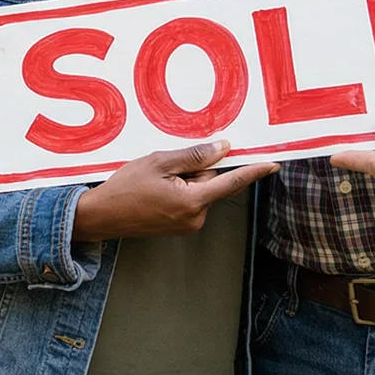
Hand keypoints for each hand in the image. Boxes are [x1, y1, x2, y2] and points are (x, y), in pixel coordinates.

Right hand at [73, 141, 278, 241]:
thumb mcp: (159, 162)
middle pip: (211, 182)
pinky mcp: (180, 226)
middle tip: (167, 167)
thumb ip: (194, 156)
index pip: (232, 182)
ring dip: (185, 179)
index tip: (273, 164)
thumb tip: (223, 148)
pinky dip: (180, 189)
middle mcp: (195, 218)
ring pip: (200, 190)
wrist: (102, 216)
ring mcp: (188, 225)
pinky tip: (157, 188)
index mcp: (192, 202)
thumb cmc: (125, 188)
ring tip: (157, 180)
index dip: (254, 171)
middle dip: (196, 169)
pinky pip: (190, 200)